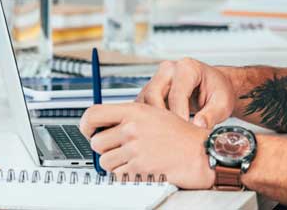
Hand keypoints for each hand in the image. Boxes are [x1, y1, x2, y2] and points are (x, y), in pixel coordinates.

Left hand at [79, 102, 214, 188]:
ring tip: (135, 158)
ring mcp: (134, 149)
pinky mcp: (138, 168)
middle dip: (106, 149)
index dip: (85, 125)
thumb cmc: (182, 135)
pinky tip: (141, 167)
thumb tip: (103, 126)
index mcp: (135, 110)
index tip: (88, 130)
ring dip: (115, 164)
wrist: (200, 152)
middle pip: (96, 142)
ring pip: (104, 162)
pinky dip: (126, 175)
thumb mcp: (155, 114)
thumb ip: (129, 117)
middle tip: (121, 149)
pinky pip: (117, 176)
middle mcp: (132, 128)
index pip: (93, 114)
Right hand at [136, 58, 234, 128]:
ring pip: (143, 101)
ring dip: (151, 120)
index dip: (179, 115)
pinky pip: (142, 107)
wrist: (215, 86)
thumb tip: (198, 126)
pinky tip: (158, 134)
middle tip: (171, 137)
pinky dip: (147, 121)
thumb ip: (212, 115)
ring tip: (165, 137)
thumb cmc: (219, 91)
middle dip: (160, 118)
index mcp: (188, 68)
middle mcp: (169, 69)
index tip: (184, 133)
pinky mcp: (150, 91)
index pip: (176, 94)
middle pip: (152, 94)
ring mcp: (157, 79)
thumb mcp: (223, 103)